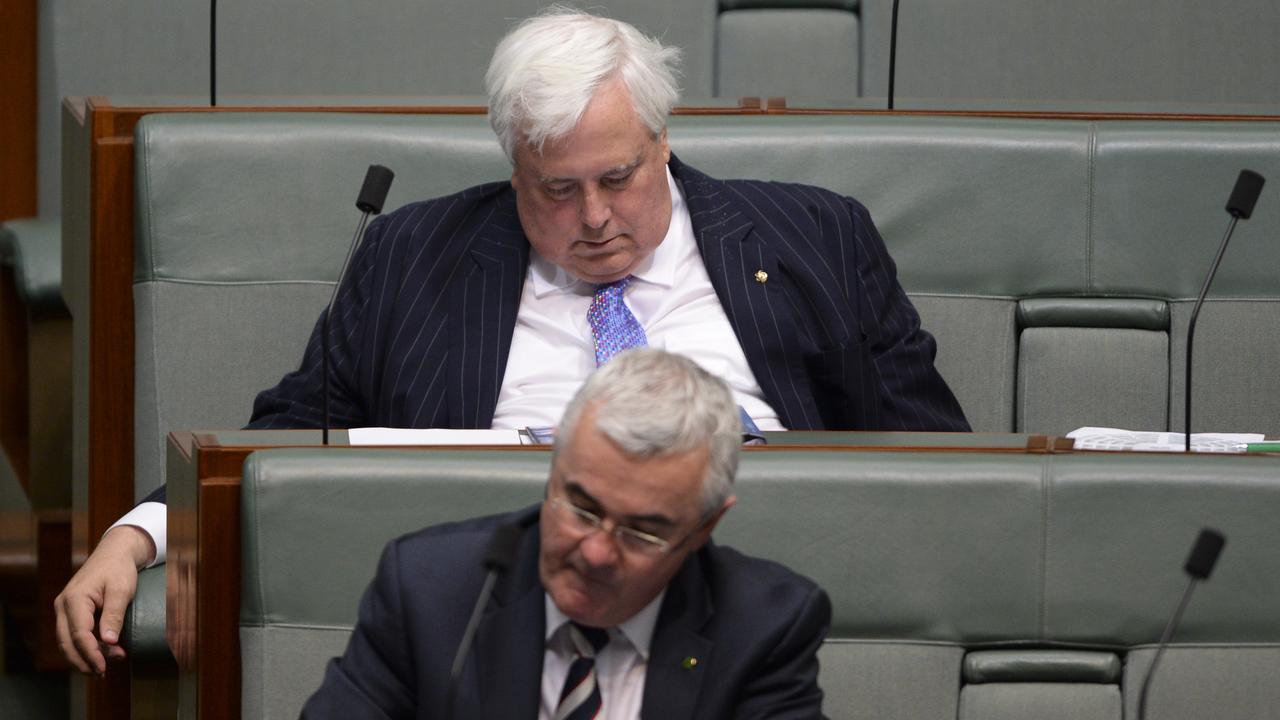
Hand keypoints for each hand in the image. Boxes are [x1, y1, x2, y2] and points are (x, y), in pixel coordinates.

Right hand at [54, 525, 155, 674]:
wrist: (115, 553)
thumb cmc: (119, 569)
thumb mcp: (121, 590)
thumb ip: (114, 615)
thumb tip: (109, 642)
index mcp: (74, 599)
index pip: (78, 634)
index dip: (90, 654)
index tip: (103, 668)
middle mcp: (63, 605)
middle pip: (66, 642)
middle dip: (83, 661)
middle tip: (102, 673)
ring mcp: (64, 609)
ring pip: (67, 641)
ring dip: (83, 656)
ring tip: (104, 667)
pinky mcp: (70, 612)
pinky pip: (72, 635)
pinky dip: (83, 647)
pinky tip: (100, 654)